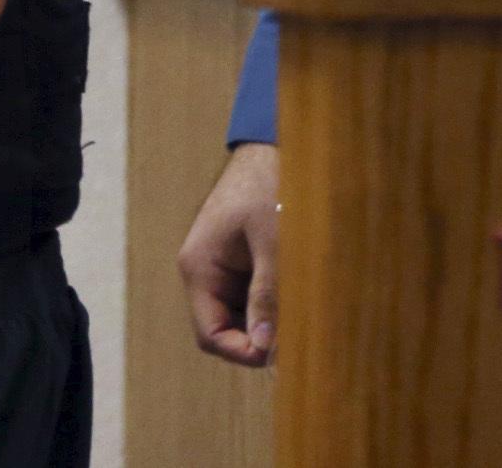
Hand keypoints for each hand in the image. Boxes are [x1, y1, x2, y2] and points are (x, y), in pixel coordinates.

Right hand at [179, 141, 280, 366]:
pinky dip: (274, 302)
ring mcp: (221, 267)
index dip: (243, 351)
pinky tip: (298, 288)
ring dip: (270, 319)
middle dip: (260, 337)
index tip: (281, 353)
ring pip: (241, 316)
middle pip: (225, 330)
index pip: (210, 335)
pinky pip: (252, 297)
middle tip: (300, 330)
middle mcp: (204, 271)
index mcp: (199, 267)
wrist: (271, 149)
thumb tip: (264, 347)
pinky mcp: (239, 261)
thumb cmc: (269, 188)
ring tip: (303, 305)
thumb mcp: (273, 244)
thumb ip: (267, 295)